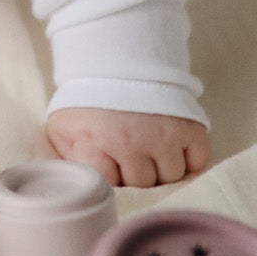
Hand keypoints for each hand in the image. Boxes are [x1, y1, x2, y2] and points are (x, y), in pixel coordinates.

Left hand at [45, 108, 209, 188]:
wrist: (120, 63)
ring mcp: (164, 137)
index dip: (108, 180)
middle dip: (134, 176)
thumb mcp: (62, 129)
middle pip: (142, 186)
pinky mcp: (191, 129)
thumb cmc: (89, 103)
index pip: (108, 188)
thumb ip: (59, 162)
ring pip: (171, 178)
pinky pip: (197, 163)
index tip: (106, 168)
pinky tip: (169, 146)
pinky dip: (187, 160)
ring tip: (147, 150)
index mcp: (95, 144)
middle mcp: (131, 143)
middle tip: (127, 155)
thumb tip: (63, 192)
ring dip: (161, 170)